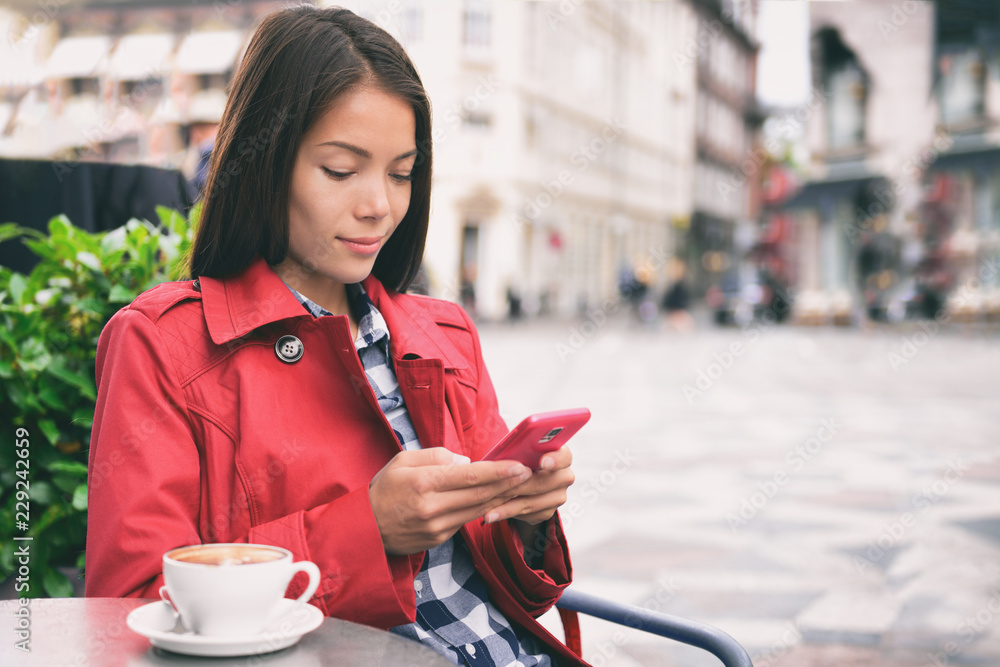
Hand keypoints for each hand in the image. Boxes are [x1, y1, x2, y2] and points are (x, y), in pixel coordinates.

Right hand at [369, 447, 532, 555]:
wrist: (364, 529)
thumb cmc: (384, 489)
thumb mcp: (402, 461)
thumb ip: (436, 456)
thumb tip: (466, 462)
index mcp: (422, 484)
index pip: (469, 477)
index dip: (498, 471)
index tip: (519, 465)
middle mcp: (432, 508)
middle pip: (480, 495)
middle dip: (508, 484)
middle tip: (531, 473)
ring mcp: (437, 528)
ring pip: (478, 511)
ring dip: (502, 498)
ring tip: (521, 485)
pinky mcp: (439, 539)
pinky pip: (467, 521)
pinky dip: (484, 509)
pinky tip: (498, 499)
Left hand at [484, 445, 574, 526]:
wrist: (519, 478)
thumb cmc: (518, 458)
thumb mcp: (518, 450)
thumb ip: (518, 452)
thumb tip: (504, 456)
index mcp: (560, 455)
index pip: (564, 456)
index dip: (554, 459)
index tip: (543, 463)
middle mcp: (564, 476)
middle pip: (546, 482)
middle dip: (520, 486)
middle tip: (501, 489)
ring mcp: (558, 496)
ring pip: (534, 502)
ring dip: (509, 506)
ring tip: (489, 509)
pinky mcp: (548, 511)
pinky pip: (528, 514)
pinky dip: (508, 513)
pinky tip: (492, 514)